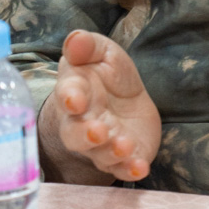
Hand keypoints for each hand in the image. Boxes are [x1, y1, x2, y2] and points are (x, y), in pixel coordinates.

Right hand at [48, 30, 161, 181]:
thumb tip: (75, 39)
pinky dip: (130, 169)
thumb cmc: (107, 74)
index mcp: (75, 92)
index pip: (68, 95)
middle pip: (76, 134)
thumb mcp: (102, 53)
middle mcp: (82, 122)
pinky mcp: (122, 157)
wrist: (124, 102)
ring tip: (124, 145)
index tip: (75, 99)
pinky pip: (123, 168)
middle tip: (98, 131)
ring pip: (100, 153)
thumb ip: (87, 46)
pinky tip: (140, 168)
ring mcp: (101, 144)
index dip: (70, 97)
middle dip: (86, 134)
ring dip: (111, 152)